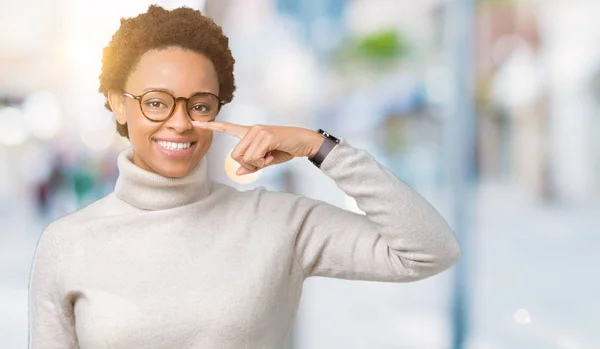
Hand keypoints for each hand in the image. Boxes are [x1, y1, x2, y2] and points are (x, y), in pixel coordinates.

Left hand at [192, 121, 323, 174]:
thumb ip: (251, 165)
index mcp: (250, 133)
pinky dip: (263, 162)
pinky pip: (255, 157)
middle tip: (263, 161)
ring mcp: (258, 132)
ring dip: (257, 163)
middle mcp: (252, 130)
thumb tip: (238, 172)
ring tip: (269, 156)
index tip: (195, 122)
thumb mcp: (266, 160)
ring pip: (244, 157)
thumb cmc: (285, 149)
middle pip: (235, 155)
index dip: (211, 127)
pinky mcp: (265, 136)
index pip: (227, 128)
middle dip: (248, 164)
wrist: (303, 142)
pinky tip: (272, 155)